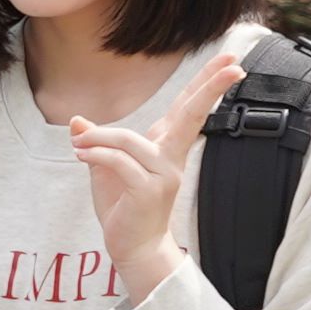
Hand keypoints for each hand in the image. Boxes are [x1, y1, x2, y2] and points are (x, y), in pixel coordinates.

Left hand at [61, 46, 244, 300]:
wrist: (132, 247)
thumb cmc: (123, 206)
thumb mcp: (106, 168)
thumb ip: (97, 142)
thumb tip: (77, 121)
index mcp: (167, 147)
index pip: (188, 109)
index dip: (208, 84)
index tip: (232, 61)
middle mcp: (170, 158)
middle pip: (191, 115)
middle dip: (210, 88)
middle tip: (233, 65)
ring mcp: (163, 175)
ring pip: (130, 141)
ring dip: (99, 139)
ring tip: (78, 145)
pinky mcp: (148, 191)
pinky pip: (119, 163)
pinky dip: (97, 155)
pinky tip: (81, 155)